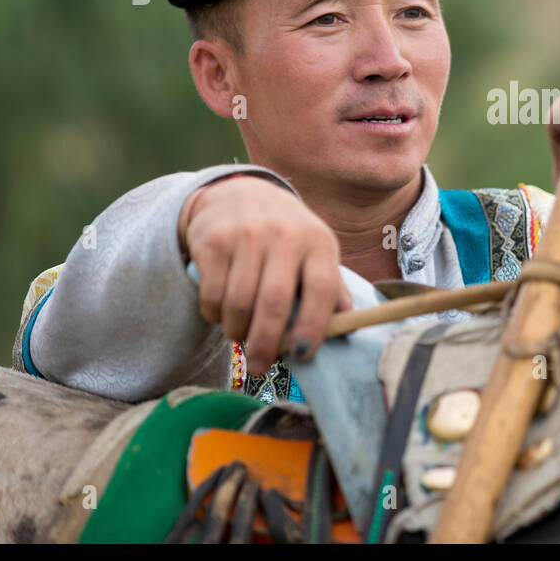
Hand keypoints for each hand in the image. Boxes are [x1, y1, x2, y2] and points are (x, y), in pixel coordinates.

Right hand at [178, 175, 351, 374]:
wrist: (239, 193)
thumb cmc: (286, 236)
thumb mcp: (315, 251)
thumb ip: (330, 287)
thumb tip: (347, 326)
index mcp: (318, 242)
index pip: (322, 289)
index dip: (314, 327)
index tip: (304, 355)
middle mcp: (284, 235)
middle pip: (275, 303)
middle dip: (267, 344)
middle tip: (260, 367)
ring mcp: (246, 235)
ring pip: (239, 304)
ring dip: (237, 332)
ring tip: (239, 336)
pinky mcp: (213, 240)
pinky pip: (212, 295)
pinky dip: (214, 316)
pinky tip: (221, 314)